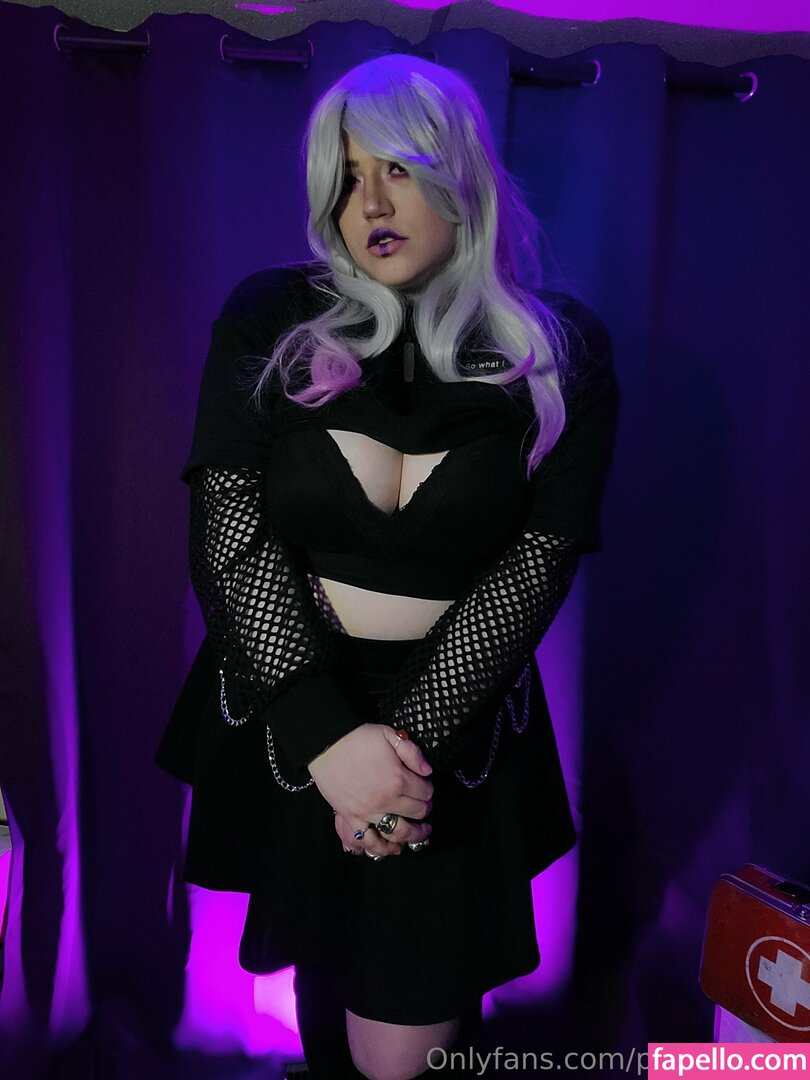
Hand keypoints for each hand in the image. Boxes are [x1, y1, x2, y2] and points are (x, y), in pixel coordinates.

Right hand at [308, 724, 432, 853]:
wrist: (327, 746)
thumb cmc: (357, 739)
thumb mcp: (389, 735)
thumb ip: (412, 753)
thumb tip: (427, 770)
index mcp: (398, 779)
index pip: (425, 792)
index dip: (429, 788)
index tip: (426, 785)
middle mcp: (386, 800)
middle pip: (417, 813)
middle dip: (425, 809)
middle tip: (426, 806)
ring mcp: (368, 812)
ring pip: (399, 833)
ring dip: (414, 836)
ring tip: (421, 834)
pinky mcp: (352, 818)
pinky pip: (370, 841)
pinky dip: (383, 848)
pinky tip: (393, 847)